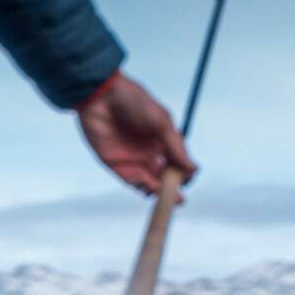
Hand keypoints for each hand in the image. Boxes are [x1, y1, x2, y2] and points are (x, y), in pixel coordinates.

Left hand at [76, 72, 197, 199]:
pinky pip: (130, 180)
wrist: (102, 95)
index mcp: (162, 139)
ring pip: (148, 181)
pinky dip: (141, 187)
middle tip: (180, 199)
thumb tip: (193, 168)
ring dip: (158, 191)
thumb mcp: (161, 122)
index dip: (184, 172)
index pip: (177, 162)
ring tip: (168, 198)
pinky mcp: (114, 162)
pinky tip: (151, 190)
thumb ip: (176, 147)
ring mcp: (131, 157)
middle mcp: (148, 151)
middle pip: (163, 176)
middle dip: (172, 188)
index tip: (189, 178)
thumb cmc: (134, 102)